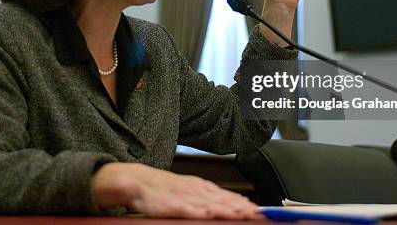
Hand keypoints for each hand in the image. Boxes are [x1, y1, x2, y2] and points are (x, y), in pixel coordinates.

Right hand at [92, 162, 262, 219]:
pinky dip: (198, 211)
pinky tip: (209, 214)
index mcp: (201, 187)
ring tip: (242, 214)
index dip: (243, 204)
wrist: (137, 181)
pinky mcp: (170, 204)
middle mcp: (195, 190)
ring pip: (209, 204)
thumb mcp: (189, 189)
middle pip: (222, 200)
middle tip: (257, 214)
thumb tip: (232, 205)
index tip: (259, 211)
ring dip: (226, 209)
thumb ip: (208, 198)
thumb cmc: (163, 189)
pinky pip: (186, 208)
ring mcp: (183, 196)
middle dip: (240, 208)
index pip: (226, 196)